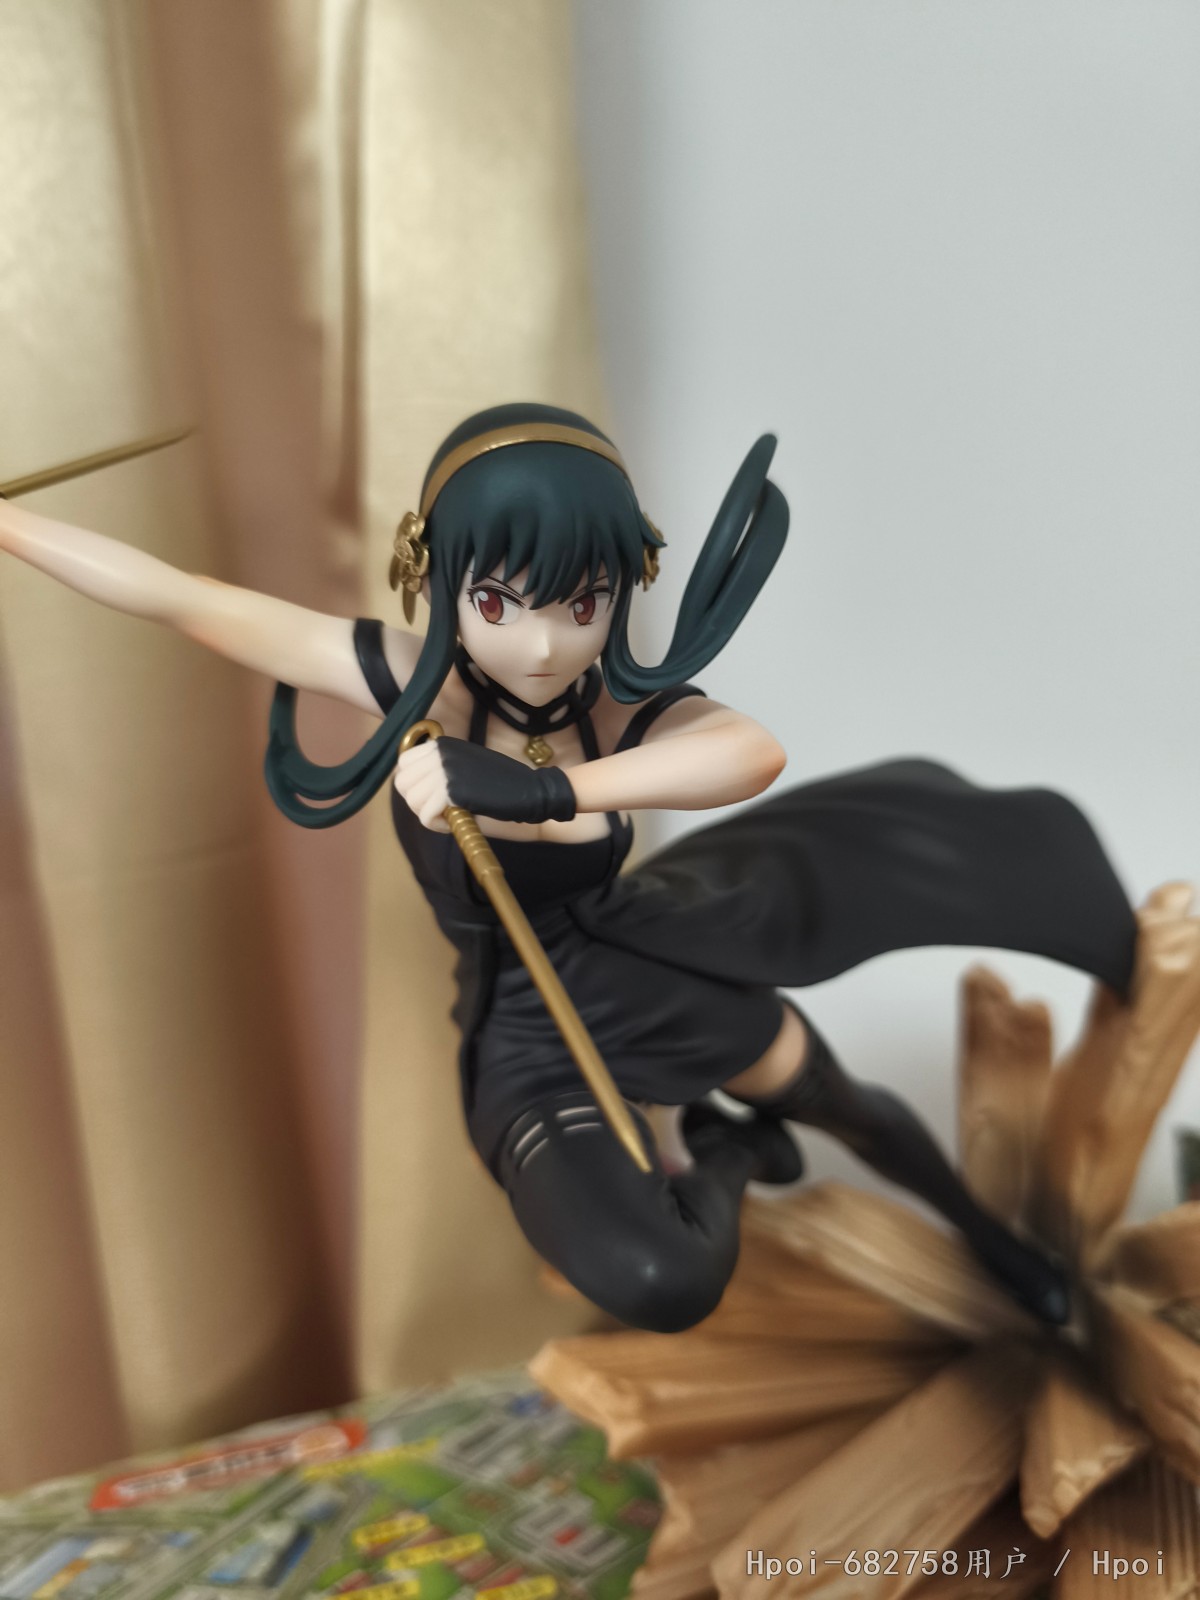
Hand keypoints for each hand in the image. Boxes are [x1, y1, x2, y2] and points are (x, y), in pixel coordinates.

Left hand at [394, 737, 575, 830]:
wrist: (532, 793)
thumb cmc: (502, 787)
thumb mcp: (466, 768)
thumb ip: (440, 771)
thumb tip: (412, 787)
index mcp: (443, 745)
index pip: (403, 763)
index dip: (413, 785)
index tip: (433, 797)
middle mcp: (440, 752)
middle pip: (402, 783)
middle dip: (418, 802)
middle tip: (441, 811)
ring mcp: (445, 769)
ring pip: (412, 800)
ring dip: (428, 815)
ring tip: (450, 817)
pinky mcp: (451, 790)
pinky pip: (425, 815)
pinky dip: (437, 825)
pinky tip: (455, 822)